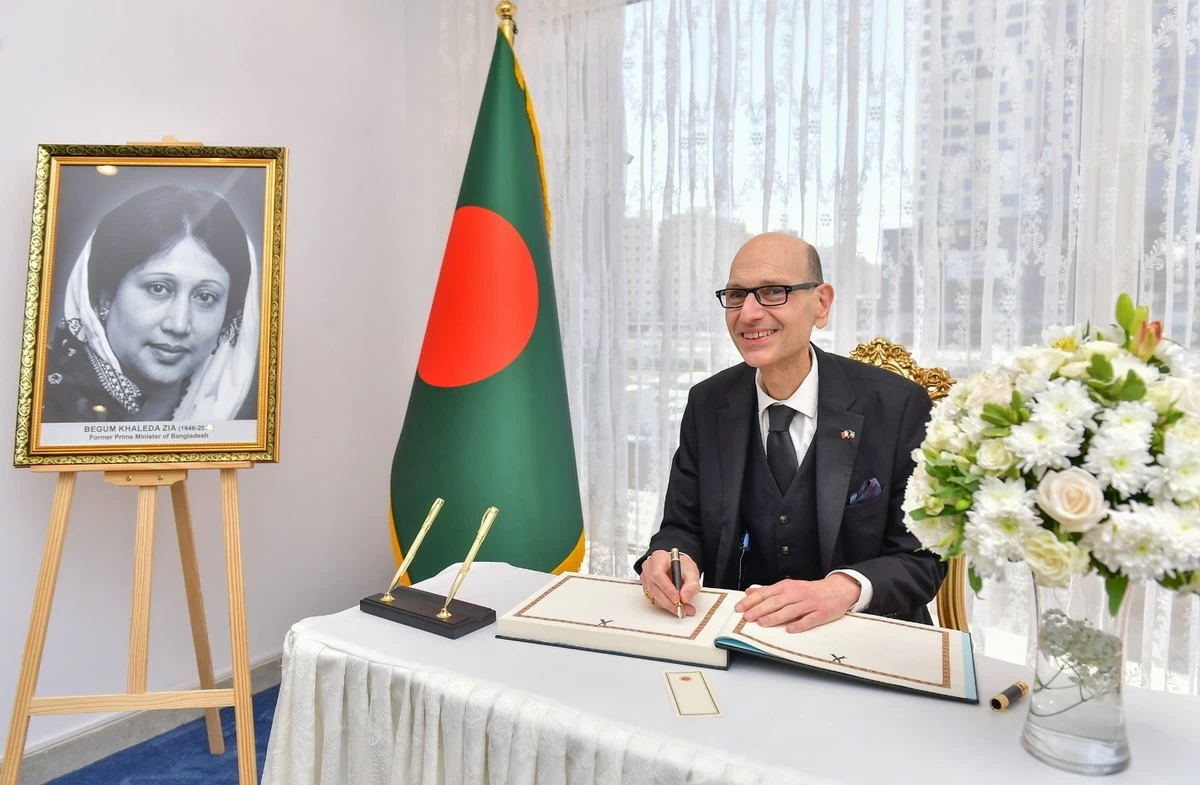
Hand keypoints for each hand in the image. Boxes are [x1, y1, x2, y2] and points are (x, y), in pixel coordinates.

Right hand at [640, 550, 700, 616]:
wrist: (678, 568)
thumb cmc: (682, 566)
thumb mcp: (691, 571)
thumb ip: (691, 584)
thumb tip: (685, 597)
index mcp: (658, 558)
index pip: (658, 574)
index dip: (667, 589)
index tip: (677, 599)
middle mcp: (649, 568)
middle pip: (654, 588)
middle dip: (669, 601)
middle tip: (682, 608)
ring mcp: (646, 578)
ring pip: (654, 596)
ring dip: (668, 605)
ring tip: (683, 609)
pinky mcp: (647, 588)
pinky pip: (654, 599)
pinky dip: (666, 605)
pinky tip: (676, 607)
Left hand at [734, 574, 860, 632]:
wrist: (837, 590)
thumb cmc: (810, 590)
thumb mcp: (788, 586)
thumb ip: (769, 590)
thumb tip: (749, 591)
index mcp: (787, 587)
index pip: (765, 593)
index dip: (752, 601)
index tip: (740, 608)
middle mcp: (796, 594)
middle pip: (775, 602)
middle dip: (759, 610)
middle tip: (747, 617)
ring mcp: (809, 604)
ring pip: (790, 611)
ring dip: (775, 617)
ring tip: (762, 623)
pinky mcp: (820, 614)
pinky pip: (809, 620)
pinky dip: (799, 625)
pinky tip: (790, 629)